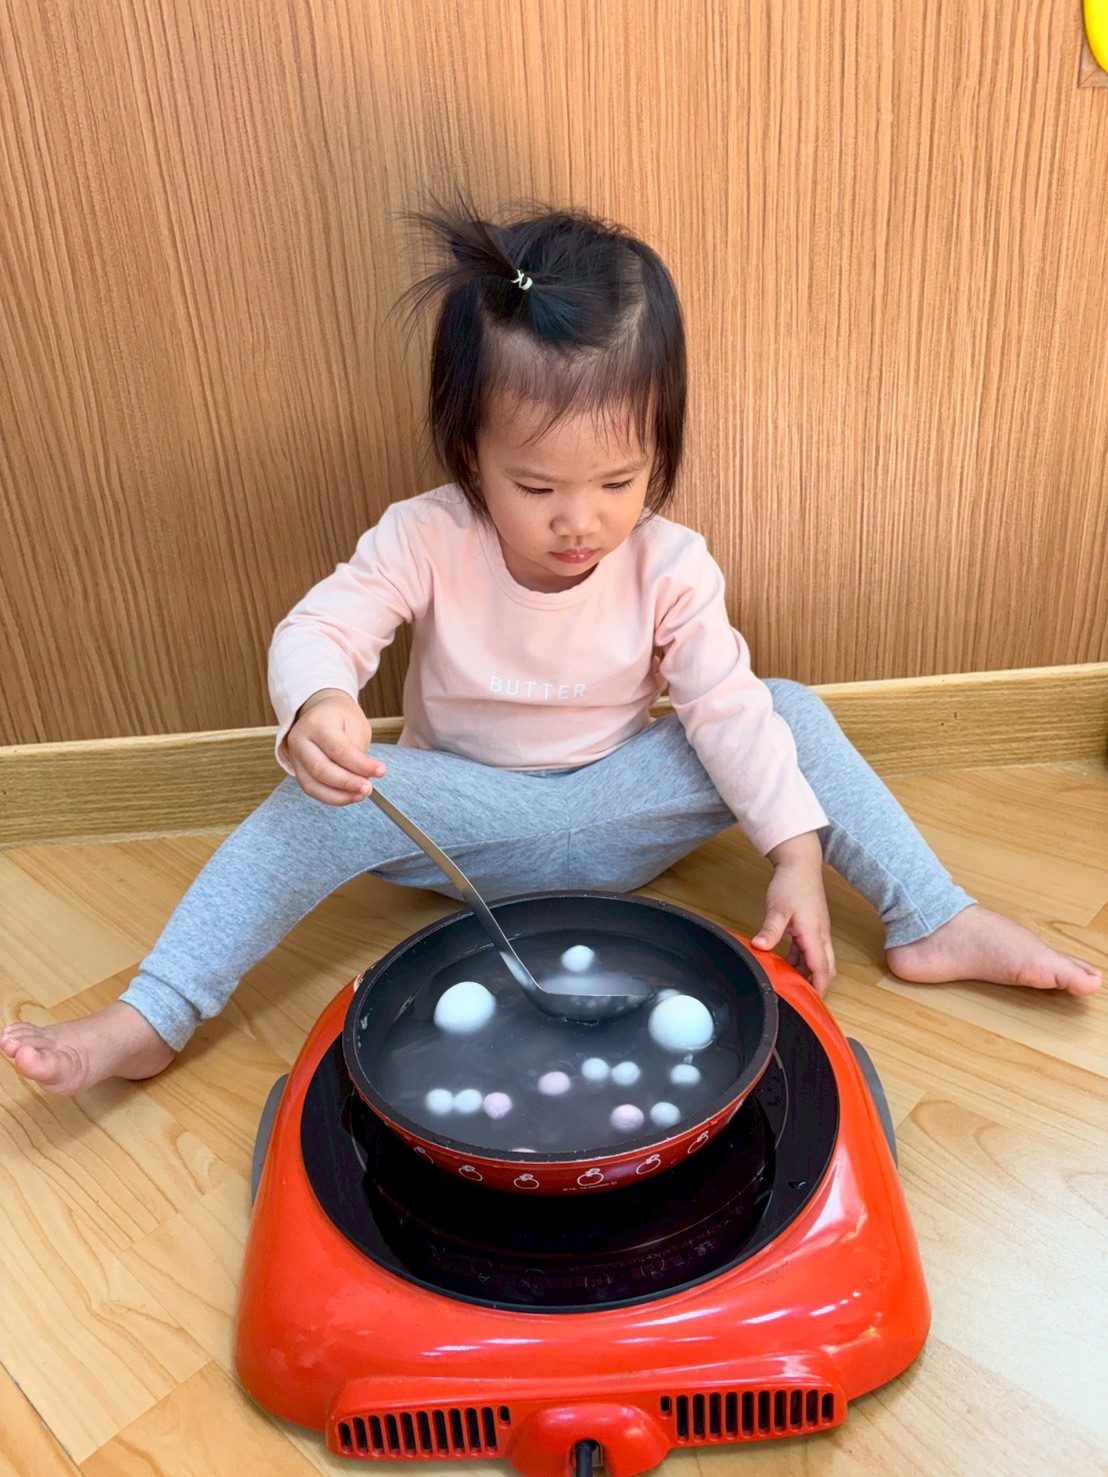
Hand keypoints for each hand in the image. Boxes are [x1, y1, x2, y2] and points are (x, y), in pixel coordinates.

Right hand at [284, 689, 385, 804]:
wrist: (321, 712)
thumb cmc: (341, 717)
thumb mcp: (356, 725)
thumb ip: (357, 750)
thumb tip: (361, 777)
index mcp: (316, 723)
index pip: (338, 749)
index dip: (360, 765)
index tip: (381, 772)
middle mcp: (300, 740)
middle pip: (321, 769)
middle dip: (348, 783)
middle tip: (368, 788)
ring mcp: (295, 757)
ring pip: (313, 784)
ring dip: (339, 796)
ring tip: (361, 795)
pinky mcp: (297, 770)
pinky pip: (311, 789)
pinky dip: (331, 797)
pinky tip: (349, 796)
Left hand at [751, 831, 835, 995]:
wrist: (800, 863)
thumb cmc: (792, 883)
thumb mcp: (778, 908)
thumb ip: (770, 929)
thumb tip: (760, 947)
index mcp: (815, 934)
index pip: (821, 969)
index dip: (818, 987)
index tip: (811, 1002)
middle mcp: (821, 936)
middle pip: (826, 968)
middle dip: (817, 985)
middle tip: (801, 998)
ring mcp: (818, 932)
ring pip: (819, 960)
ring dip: (807, 973)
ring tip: (790, 984)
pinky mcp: (812, 927)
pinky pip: (811, 951)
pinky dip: (802, 961)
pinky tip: (786, 963)